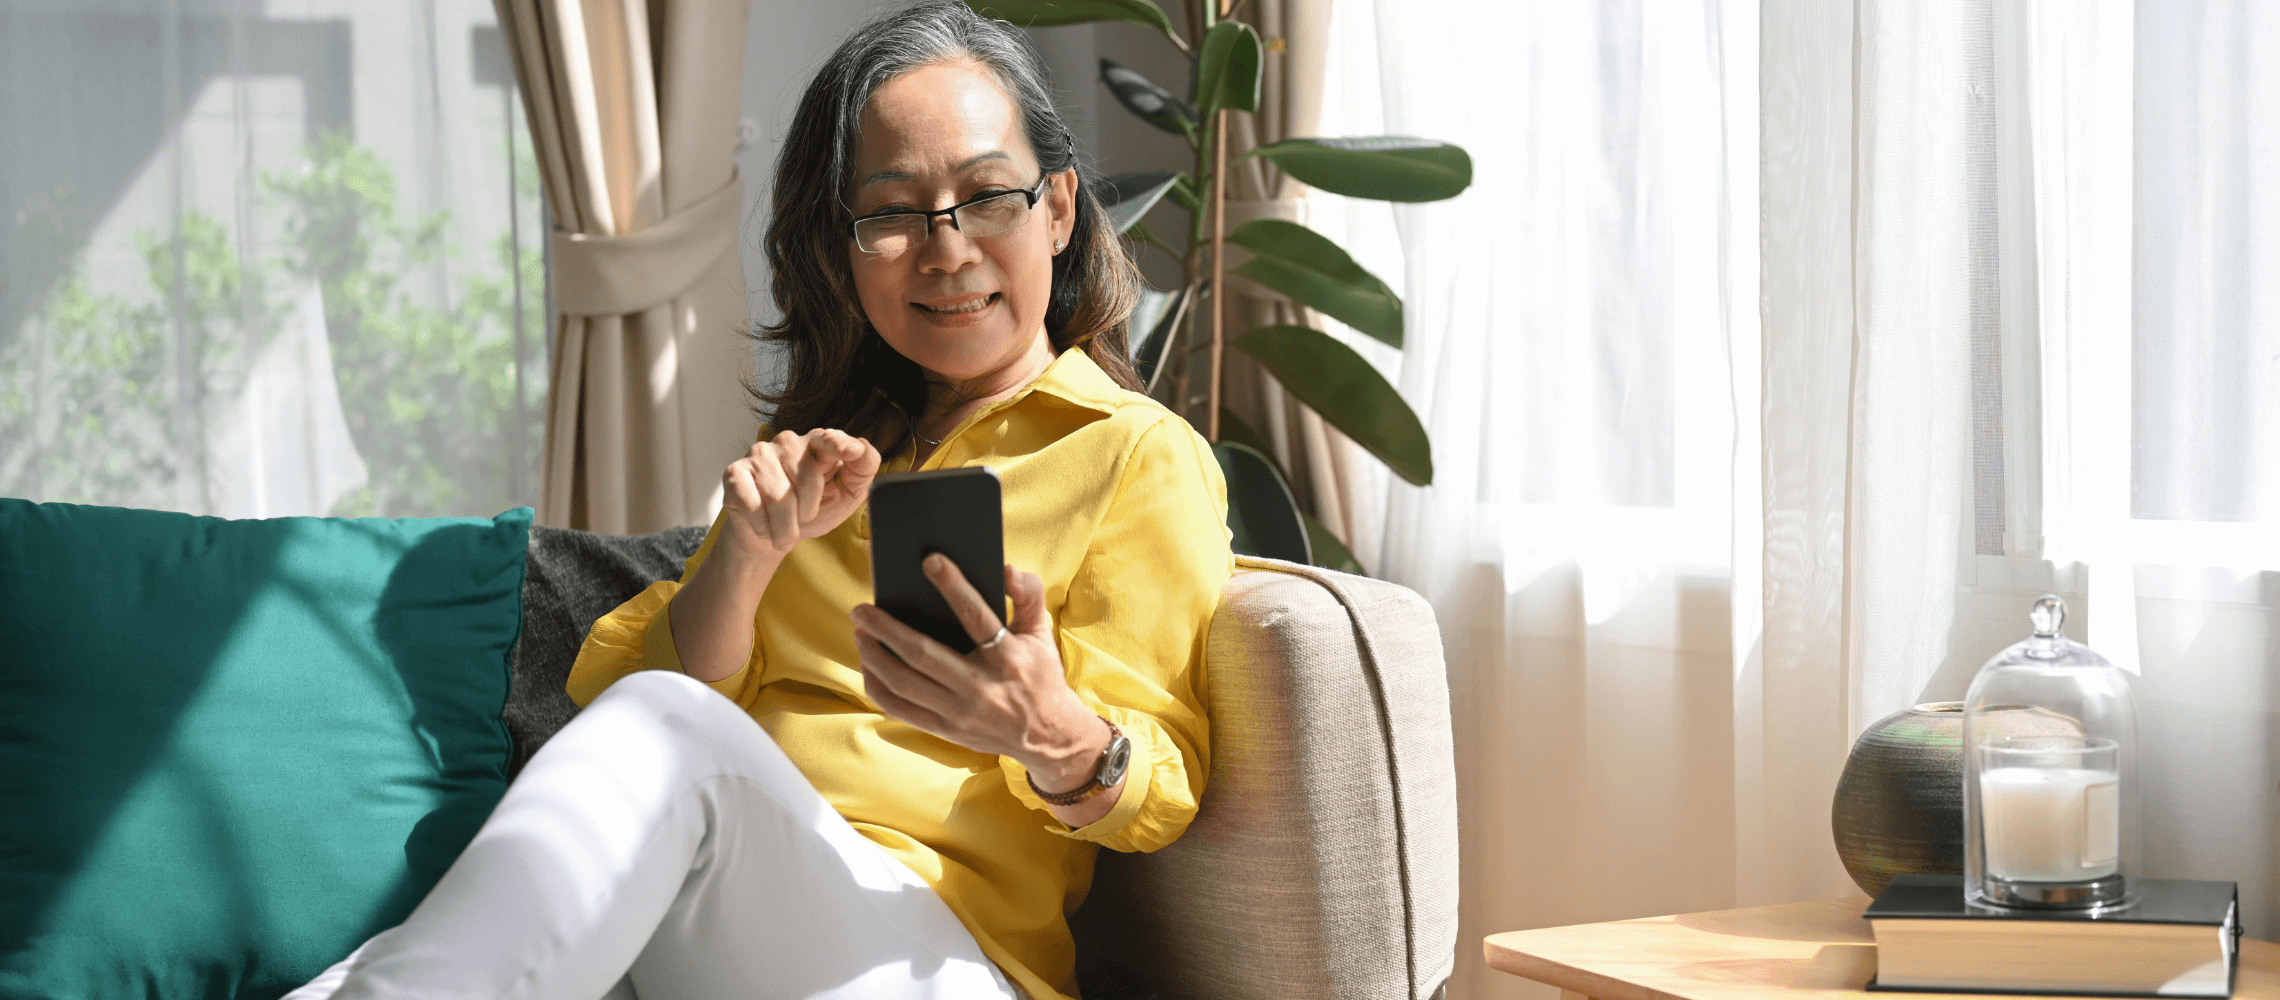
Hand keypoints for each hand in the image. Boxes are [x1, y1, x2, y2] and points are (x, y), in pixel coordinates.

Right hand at [721, 429, 880, 555]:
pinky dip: (762, 525)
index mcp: (819, 444)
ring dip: (784, 526)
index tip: (851, 451)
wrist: (771, 534)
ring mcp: (760, 453)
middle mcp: (789, 441)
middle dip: (808, 512)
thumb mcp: (845, 496)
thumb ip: (861, 471)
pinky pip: (753, 505)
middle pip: (808, 481)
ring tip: (782, 527)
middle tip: (802, 517)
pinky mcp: (736, 472)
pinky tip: (762, 522)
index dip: (840, 445)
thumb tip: (862, 448)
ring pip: (780, 498)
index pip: (831, 440)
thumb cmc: (809, 511)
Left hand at [850, 556, 1102, 784]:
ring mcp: (960, 713)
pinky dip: (878, 687)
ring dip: (875, 656)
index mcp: (1008, 657)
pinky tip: (868, 666)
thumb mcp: (1042, 634)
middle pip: (923, 654)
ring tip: (860, 633)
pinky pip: (901, 709)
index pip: (976, 616)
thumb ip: (1028, 595)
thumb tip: (1006, 568)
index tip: (930, 560)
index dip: (953, 586)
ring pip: (904, 683)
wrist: (1048, 736)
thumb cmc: (1039, 675)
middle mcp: (981, 687)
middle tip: (862, 608)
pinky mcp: (946, 730)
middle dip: (886, 628)